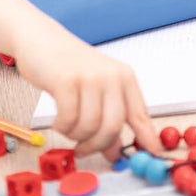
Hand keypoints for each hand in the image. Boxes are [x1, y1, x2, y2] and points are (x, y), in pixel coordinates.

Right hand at [14, 21, 159, 159]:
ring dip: (76, 136)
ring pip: (89, 127)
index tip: (154, 156)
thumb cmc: (68, 66)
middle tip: (84, 150)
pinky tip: (58, 120)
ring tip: (67, 128)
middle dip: (98, 145)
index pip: (141, 115)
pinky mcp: (66, 81)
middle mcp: (111, 76)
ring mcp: (89, 77)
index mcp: (124, 78)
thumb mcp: (96, 90)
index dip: (147, 139)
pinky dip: (62, 127)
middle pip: (113, 126)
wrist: (41, 39)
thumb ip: (107, 118)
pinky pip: (68, 120)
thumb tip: (115, 152)